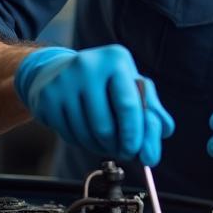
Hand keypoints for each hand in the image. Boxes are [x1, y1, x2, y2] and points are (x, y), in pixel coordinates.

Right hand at [14, 45, 173, 163]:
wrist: (56, 71)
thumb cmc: (104, 81)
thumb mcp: (132, 87)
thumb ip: (153, 110)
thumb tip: (164, 132)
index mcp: (116, 60)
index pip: (128, 105)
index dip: (135, 134)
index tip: (139, 152)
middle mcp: (88, 66)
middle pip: (106, 126)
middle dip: (119, 146)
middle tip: (124, 151)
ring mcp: (63, 82)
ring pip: (88, 135)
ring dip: (102, 147)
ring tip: (107, 140)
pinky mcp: (47, 99)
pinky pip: (70, 136)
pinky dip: (83, 143)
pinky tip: (86, 132)